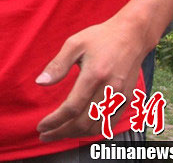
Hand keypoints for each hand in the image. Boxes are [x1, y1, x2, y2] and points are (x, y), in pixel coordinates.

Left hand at [35, 17, 145, 141]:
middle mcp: (110, 89)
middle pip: (83, 122)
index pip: (72, 107)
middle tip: (45, 135)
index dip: (55, 121)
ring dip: (76, 135)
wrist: (132, 35)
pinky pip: (109, 123)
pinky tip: (79, 129)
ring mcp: (121, 97)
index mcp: (94, 75)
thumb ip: (57, 65)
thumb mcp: (74, 44)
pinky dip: (93, 131)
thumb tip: (40, 83)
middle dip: (61, 132)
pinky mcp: (127, 100)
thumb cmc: (100, 37)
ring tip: (58, 134)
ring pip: (97, 127)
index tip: (41, 126)